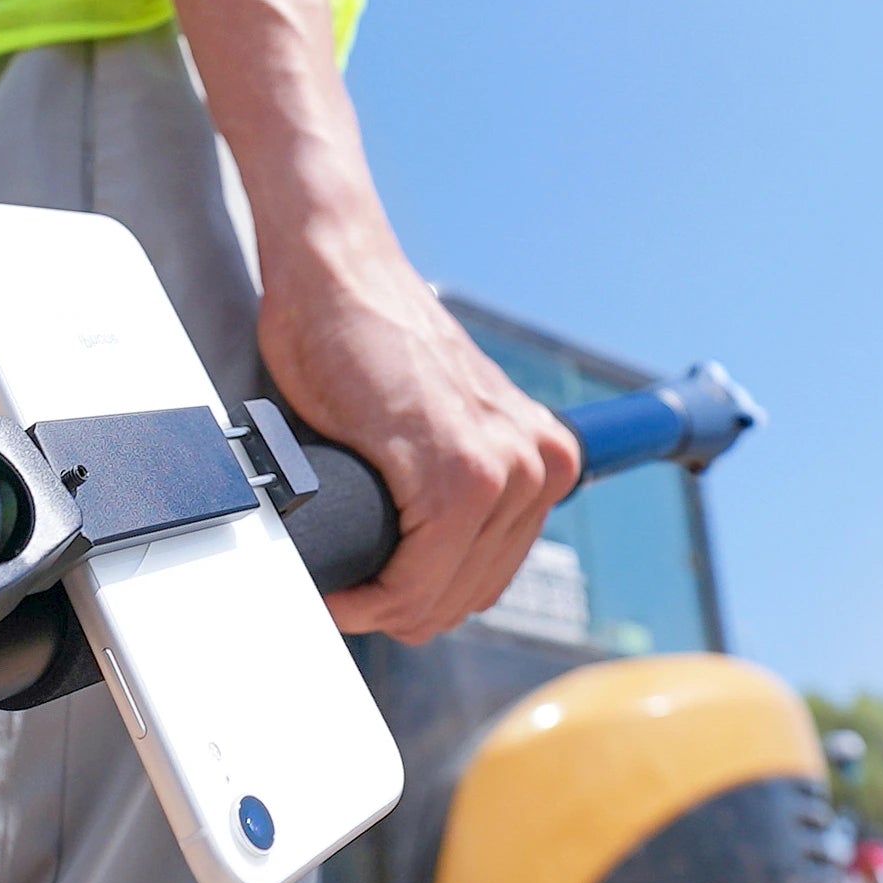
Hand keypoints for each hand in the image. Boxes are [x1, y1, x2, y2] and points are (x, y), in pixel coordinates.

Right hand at [260, 218, 580, 643]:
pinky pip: (413, 580)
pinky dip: (370, 595)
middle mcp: (539, 466)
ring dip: (380, 604)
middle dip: (398, 607)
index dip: (419, 601)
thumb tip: (410, 565)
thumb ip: (444, 491)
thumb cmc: (362, 340)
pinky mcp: (458, 476)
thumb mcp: (431, 428)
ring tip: (341, 586)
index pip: (484, 580)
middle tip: (346, 594)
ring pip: (437, 598)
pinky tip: (343, 584)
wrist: (339, 274)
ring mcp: (505, 471)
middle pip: (464, 596)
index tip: (369, 594)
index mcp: (543, 460)